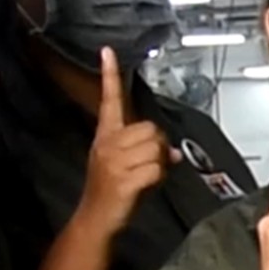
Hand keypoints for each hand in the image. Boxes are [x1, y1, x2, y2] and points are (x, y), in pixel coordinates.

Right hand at [78, 49, 171, 221]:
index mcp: (106, 135)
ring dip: (159, 164)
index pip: (109, 100)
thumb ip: (147, 152)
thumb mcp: (127, 165)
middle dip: (158, 146)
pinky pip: (156, 168)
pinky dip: (159, 178)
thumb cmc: (113, 190)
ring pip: (156, 148)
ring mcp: (113, 161)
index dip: (110, 75)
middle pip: (151, 128)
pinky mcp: (122, 179)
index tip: (108, 52)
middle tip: (146, 164)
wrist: (96, 218)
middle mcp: (107, 144)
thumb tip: (172, 152)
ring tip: (143, 176)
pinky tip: (145, 185)